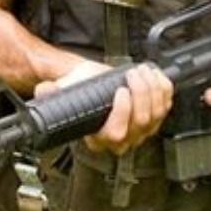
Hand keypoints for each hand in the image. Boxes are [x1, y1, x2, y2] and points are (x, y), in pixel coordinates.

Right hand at [39, 61, 173, 155]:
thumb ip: (51, 92)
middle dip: (140, 93)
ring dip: (151, 89)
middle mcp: (121, 138)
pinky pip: (166, 107)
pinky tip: (154, 77)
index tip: (119, 91)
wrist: (93, 82)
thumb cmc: (81, 88)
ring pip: (155, 114)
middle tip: (132, 75)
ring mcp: (140, 130)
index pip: (115, 134)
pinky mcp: (154, 119)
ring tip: (141, 72)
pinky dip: (163, 89)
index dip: (122, 112)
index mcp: (98, 138)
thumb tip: (44, 91)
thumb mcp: (64, 89)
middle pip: (140, 122)